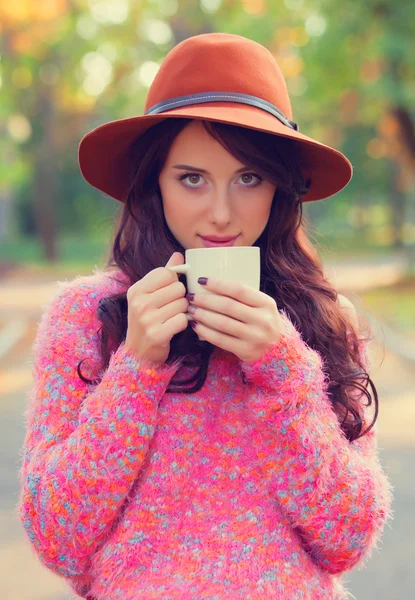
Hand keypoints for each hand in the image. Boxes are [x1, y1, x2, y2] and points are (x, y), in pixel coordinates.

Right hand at [125, 252, 188, 366]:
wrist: (138, 354)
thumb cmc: (147, 320)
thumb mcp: (149, 295)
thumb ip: (164, 274)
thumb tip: (178, 254)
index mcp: (136, 289)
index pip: (167, 273)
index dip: (173, 282)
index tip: (167, 293)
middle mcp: (139, 302)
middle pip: (178, 288)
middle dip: (180, 298)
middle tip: (169, 309)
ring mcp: (147, 319)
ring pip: (183, 304)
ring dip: (182, 312)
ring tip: (170, 319)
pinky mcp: (157, 334)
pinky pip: (183, 320)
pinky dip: (182, 324)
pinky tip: (172, 328)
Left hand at [186, 276, 283, 363]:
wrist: (276, 351)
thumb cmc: (261, 322)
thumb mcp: (260, 307)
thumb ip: (242, 298)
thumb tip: (208, 287)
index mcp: (266, 303)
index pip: (239, 289)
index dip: (218, 284)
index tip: (201, 280)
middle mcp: (263, 320)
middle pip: (228, 306)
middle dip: (205, 300)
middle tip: (191, 297)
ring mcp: (255, 337)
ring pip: (222, 323)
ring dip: (203, 315)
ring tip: (191, 310)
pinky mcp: (246, 351)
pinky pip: (220, 339)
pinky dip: (205, 332)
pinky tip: (196, 326)